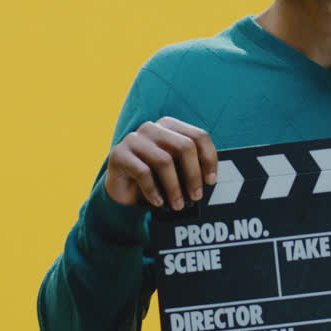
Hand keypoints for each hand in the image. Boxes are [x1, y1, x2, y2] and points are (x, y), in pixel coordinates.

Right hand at [104, 117, 218, 210]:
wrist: (123, 188)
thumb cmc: (155, 177)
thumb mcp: (177, 170)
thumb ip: (191, 168)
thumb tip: (210, 181)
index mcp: (170, 126)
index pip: (199, 136)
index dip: (209, 159)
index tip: (211, 181)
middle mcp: (152, 128)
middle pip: (184, 146)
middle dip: (193, 175)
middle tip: (196, 196)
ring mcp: (134, 139)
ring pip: (164, 161)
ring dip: (174, 187)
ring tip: (178, 204)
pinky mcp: (119, 154)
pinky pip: (142, 172)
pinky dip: (153, 191)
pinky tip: (158, 202)